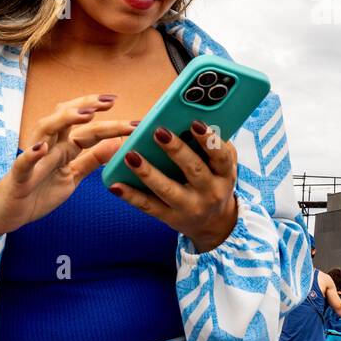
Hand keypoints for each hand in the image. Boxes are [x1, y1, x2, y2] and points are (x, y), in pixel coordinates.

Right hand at [0, 94, 134, 235]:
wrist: (7, 214)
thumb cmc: (39, 192)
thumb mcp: (72, 176)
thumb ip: (92, 160)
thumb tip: (118, 143)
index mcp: (63, 148)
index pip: (88, 128)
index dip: (108, 119)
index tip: (130, 115)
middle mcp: (49, 147)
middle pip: (67, 119)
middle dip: (88, 106)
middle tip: (111, 101)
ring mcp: (33, 160)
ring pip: (45, 131)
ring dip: (64, 120)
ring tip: (85, 114)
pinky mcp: (18, 178)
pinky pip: (22, 164)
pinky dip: (31, 155)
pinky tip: (41, 148)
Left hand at [108, 119, 239, 252]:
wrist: (213, 222)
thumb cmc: (215, 181)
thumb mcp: (223, 165)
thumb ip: (215, 143)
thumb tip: (195, 119)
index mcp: (225, 174)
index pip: (221, 156)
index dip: (209, 140)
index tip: (195, 123)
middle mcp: (209, 192)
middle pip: (193, 170)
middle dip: (176, 150)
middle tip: (159, 132)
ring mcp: (188, 207)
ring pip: (167, 189)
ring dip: (148, 172)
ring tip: (131, 155)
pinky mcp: (170, 217)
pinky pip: (148, 206)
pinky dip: (130, 196)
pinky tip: (115, 185)